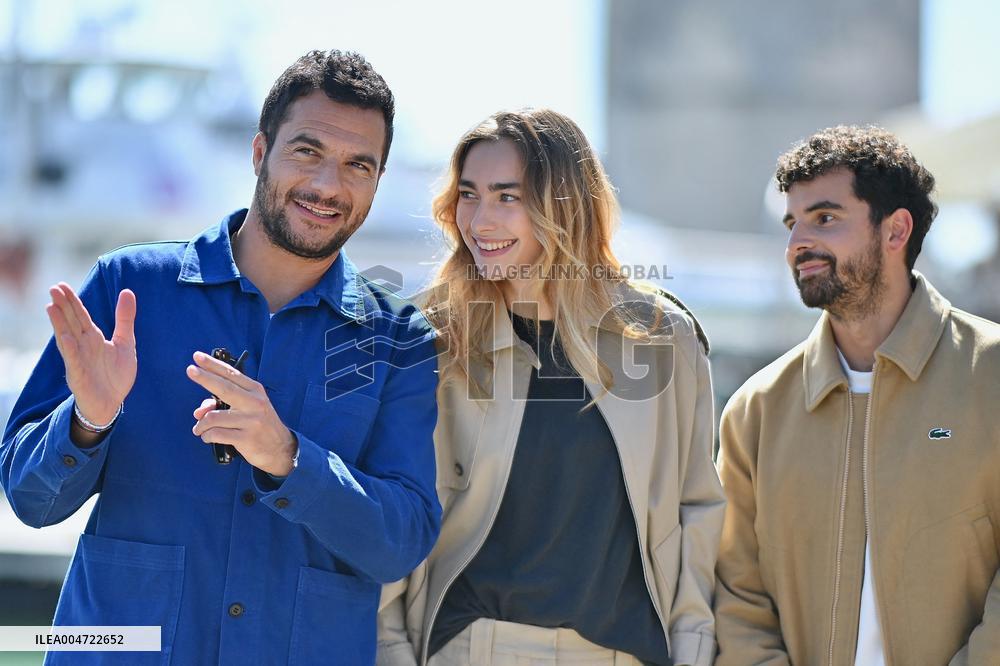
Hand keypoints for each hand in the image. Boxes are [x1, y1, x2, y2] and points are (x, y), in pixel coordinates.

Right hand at [46, 282, 136, 425]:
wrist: (112, 403)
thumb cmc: (115, 374)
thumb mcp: (124, 342)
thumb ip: (124, 318)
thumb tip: (127, 291)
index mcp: (93, 338)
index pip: (80, 316)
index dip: (72, 301)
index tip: (61, 285)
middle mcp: (83, 346)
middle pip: (72, 322)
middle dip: (63, 306)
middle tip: (53, 288)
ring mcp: (79, 360)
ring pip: (67, 338)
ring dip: (60, 324)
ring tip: (51, 307)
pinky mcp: (79, 376)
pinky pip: (74, 361)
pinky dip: (70, 349)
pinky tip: (66, 337)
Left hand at [187, 351, 297, 475]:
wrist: (280, 448)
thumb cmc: (258, 424)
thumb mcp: (246, 409)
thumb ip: (222, 405)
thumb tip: (198, 412)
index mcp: (255, 391)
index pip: (231, 374)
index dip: (213, 365)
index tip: (198, 356)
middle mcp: (254, 403)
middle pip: (224, 388)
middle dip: (204, 378)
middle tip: (189, 369)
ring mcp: (251, 421)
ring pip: (213, 417)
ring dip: (201, 424)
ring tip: (199, 429)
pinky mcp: (246, 438)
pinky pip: (216, 434)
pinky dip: (206, 436)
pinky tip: (207, 437)